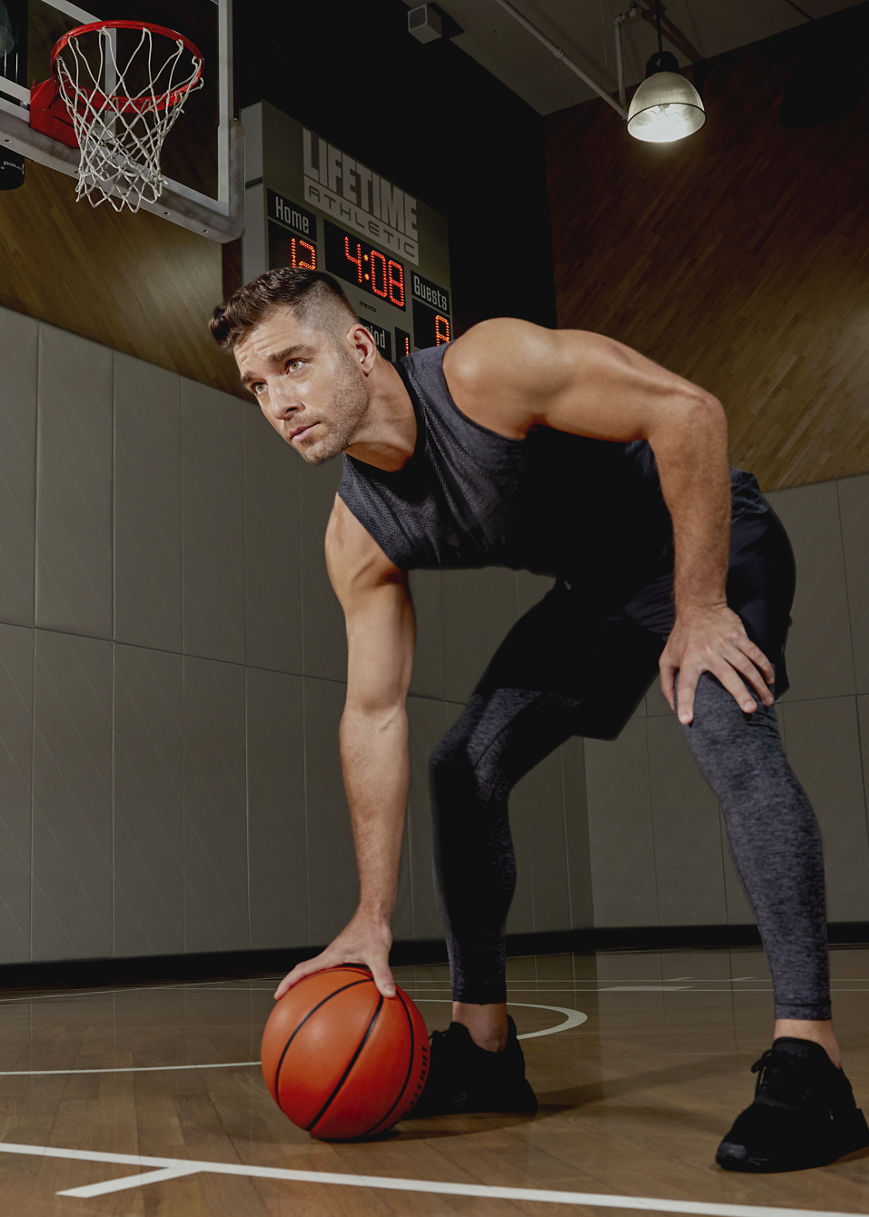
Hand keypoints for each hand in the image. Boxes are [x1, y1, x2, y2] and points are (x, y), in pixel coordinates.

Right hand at [274, 910, 394, 1000]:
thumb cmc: (373, 928)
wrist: (375, 912)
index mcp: (331, 956)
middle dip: (293, 987)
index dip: (288, 982)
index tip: (278, 995)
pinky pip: (331, 972)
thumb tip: (388, 994)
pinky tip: (344, 995)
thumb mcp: (378, 953)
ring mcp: (337, 956)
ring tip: (308, 1003)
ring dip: (309, 985)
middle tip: (286, 1003)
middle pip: (305, 972)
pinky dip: (329, 983)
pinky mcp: (345, 956)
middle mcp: (330, 956)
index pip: (303, 969)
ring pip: (317, 972)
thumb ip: (383, 974)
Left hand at [659, 604, 774, 725]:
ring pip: (746, 666)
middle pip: (726, 675)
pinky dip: (765, 667)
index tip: (686, 719)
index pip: (684, 685)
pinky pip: (755, 653)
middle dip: (740, 693)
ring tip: (766, 701)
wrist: (699, 606)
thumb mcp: (667, 657)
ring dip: (759, 684)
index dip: (684, 703)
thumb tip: (673, 706)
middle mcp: (708, 652)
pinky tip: (770, 680)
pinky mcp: (738, 636)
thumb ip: (667, 683)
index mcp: (688, 660)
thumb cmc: (683, 636)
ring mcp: (725, 644)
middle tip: (750, 710)